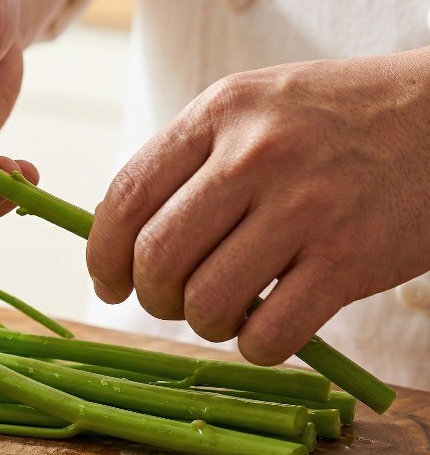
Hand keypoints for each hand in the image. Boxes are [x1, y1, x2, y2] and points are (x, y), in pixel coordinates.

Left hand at [86, 47, 429, 363]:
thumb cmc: (335, 119)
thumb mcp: (253, 107)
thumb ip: (187, 160)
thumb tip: (117, 234)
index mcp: (221, 112)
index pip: (126, 196)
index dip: (103, 254)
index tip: (109, 282)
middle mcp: (257, 155)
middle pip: (157, 257)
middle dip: (150, 296)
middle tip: (169, 300)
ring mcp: (306, 207)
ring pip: (207, 303)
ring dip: (203, 324)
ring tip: (225, 310)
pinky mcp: (351, 259)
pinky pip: (269, 334)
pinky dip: (255, 347)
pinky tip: (268, 326)